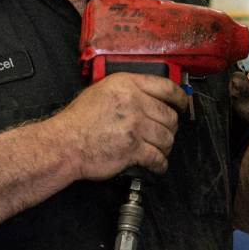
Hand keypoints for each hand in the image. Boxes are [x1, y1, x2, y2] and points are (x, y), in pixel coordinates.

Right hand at [49, 73, 188, 179]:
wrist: (65, 143)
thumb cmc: (78, 120)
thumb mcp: (101, 91)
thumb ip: (127, 90)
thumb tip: (148, 96)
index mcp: (127, 85)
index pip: (166, 88)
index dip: (180, 98)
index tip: (183, 104)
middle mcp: (134, 103)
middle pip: (169, 116)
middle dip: (170, 127)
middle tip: (164, 132)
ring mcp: (135, 126)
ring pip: (167, 137)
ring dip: (165, 146)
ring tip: (158, 149)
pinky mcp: (134, 149)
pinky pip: (158, 158)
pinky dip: (160, 164)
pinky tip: (156, 164)